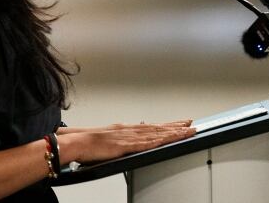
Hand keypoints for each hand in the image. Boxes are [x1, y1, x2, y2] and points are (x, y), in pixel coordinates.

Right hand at [64, 120, 195, 163]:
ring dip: (173, 132)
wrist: (77, 142)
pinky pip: (145, 144)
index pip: (153, 126)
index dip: (169, 125)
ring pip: (156, 134)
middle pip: (159, 128)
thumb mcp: (110, 137)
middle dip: (177, 126)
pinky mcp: (125, 146)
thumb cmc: (89, 142)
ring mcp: (129, 137)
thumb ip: (122, 138)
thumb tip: (132, 140)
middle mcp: (131, 130)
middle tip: (191, 124)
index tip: (181, 123)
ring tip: (187, 131)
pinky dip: (158, 141)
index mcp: (127, 129)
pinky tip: (167, 140)